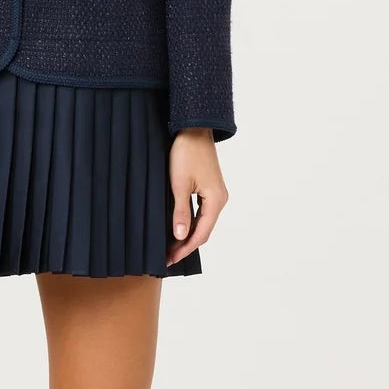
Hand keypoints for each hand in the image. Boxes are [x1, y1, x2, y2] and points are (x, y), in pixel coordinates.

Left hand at [166, 127, 227, 266]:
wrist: (194, 129)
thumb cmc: (186, 154)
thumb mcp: (179, 185)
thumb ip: (180, 212)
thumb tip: (179, 236)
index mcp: (215, 201)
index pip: (201, 234)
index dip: (185, 249)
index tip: (170, 259)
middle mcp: (220, 200)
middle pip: (204, 231)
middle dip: (186, 245)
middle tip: (167, 257)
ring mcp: (216, 194)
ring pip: (203, 222)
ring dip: (188, 235)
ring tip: (171, 246)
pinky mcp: (210, 188)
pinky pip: (202, 212)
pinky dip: (191, 223)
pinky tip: (179, 227)